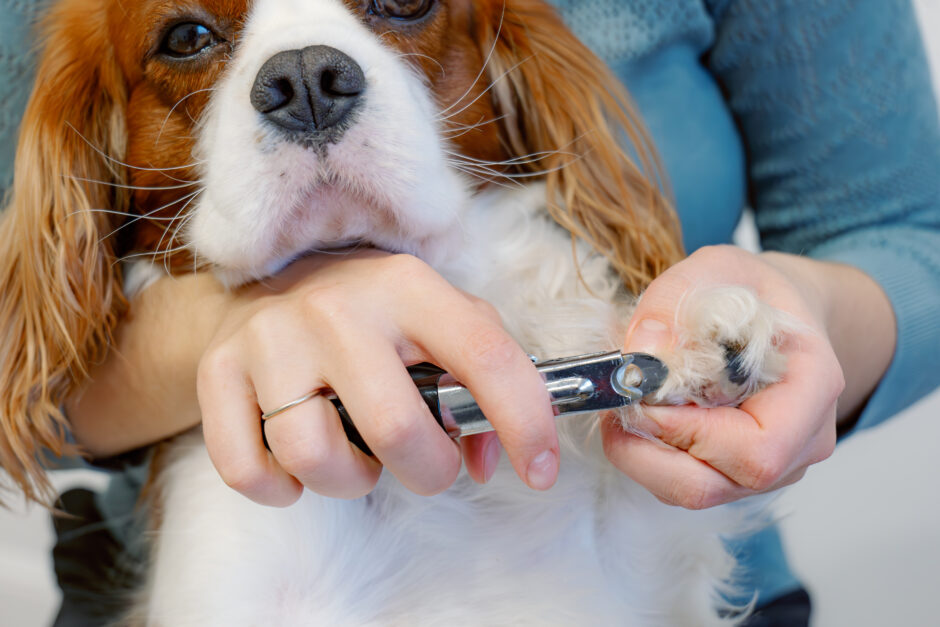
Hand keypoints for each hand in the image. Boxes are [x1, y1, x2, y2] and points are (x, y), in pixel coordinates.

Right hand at [198, 250, 559, 506]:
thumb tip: (488, 459)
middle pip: (397, 430)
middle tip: (425, 464)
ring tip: (355, 451)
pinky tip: (296, 466)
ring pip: (316, 458)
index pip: (484, 357)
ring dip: (352, 479)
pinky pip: (249, 471)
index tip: (540, 469)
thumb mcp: (436, 319)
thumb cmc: (371, 313)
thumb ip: (479, 377)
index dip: (525, 422)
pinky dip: (281, 489)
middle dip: (427, 472)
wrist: (268, 284)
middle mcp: (338, 308)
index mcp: (409, 287)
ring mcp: (271, 338)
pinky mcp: (219, 371)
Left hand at [602, 245, 893, 508]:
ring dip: (643, 457)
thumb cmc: (754, 291)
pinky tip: (640, 418)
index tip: (642, 397)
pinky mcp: (737, 472)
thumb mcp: (715, 267)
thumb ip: (674, 299)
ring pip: (696, 491)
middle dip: (650, 454)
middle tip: (616, 408)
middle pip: (719, 484)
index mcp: (811, 388)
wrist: (776, 309)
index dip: (689, 434)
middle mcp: (800, 442)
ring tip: (622, 409)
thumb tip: (641, 352)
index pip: (758, 449)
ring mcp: (773, 466)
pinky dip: (650, 458)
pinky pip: (687, 483)